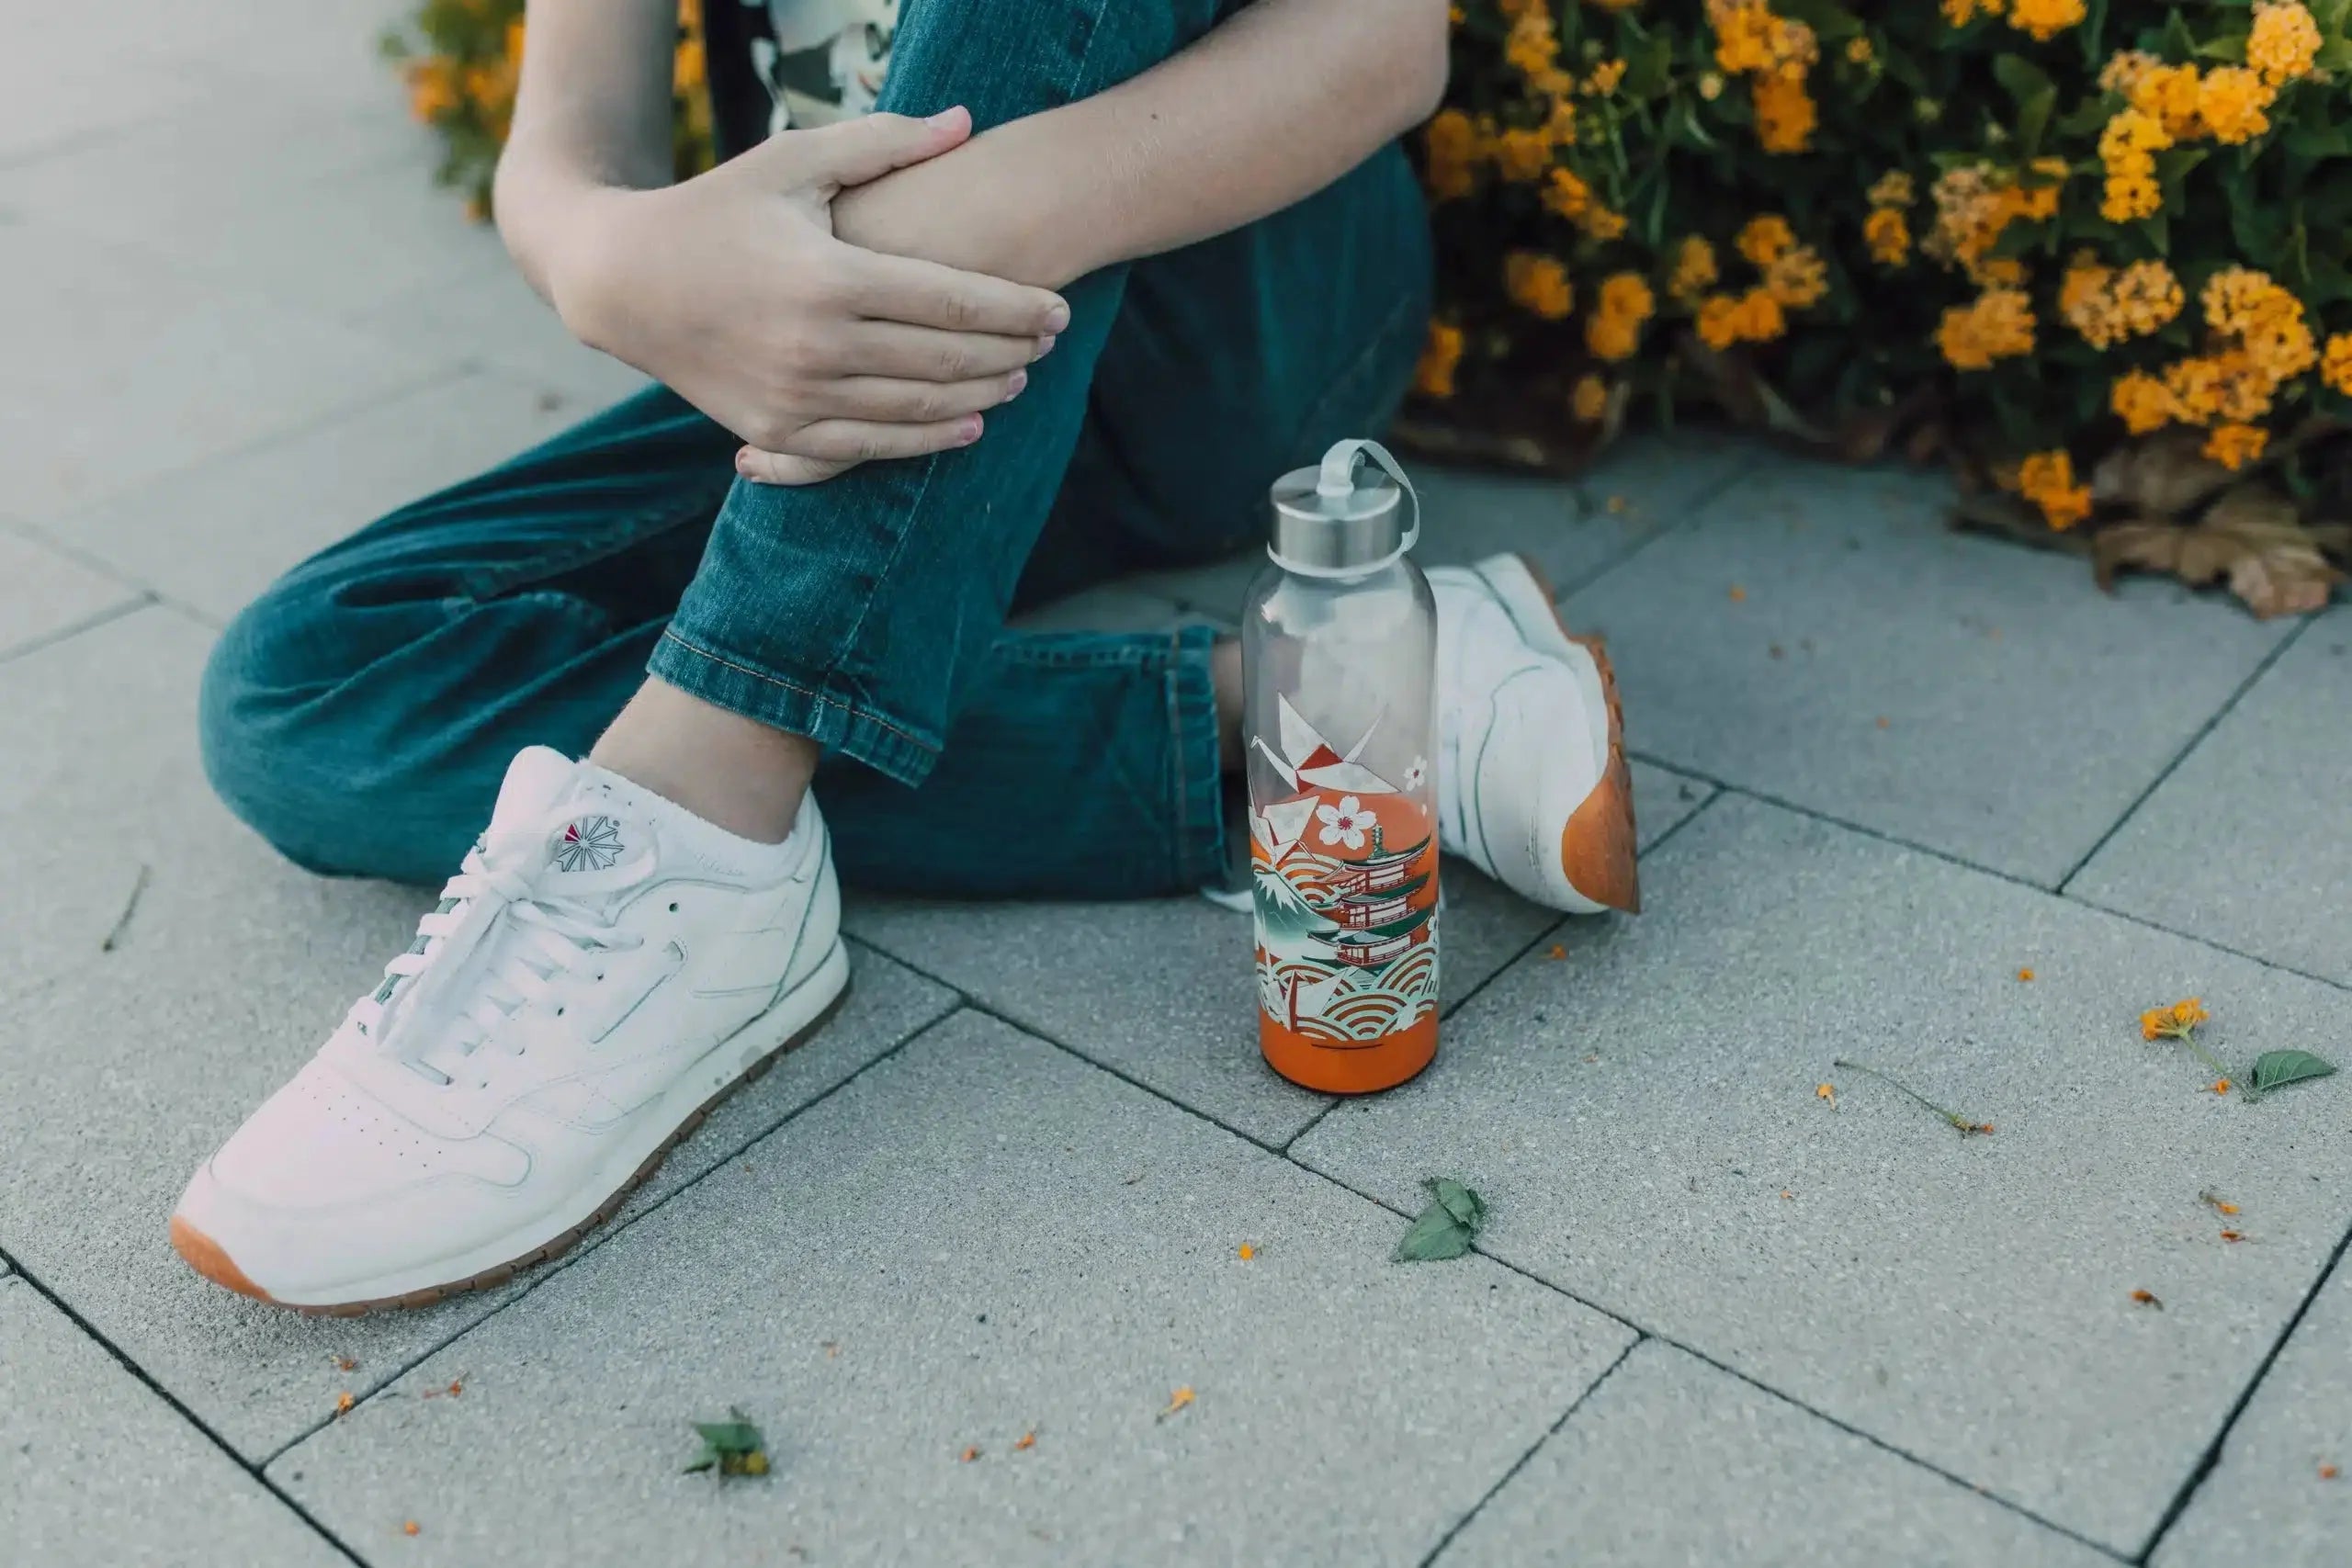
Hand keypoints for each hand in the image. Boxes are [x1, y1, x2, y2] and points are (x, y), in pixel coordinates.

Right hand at [555, 107, 1067, 483]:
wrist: (622, 281)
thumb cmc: (716, 209)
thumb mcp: (791, 162)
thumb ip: (882, 144)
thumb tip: (965, 123)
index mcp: (829, 277)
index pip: (952, 300)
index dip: (1017, 308)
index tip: (1059, 309)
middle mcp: (817, 345)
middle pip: (945, 357)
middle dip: (1010, 351)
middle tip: (1052, 343)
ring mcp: (796, 395)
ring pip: (917, 407)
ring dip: (980, 395)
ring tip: (1019, 378)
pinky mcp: (778, 430)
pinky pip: (871, 446)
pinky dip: (927, 439)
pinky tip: (967, 424)